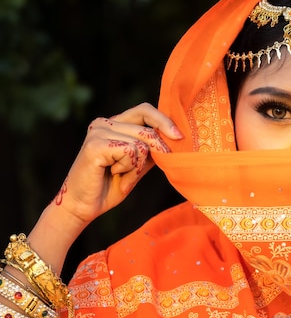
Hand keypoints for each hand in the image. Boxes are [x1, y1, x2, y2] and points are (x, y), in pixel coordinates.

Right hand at [54, 103, 182, 225]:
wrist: (84, 206)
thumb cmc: (110, 186)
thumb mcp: (138, 164)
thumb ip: (152, 149)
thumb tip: (176, 138)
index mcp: (114, 123)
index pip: (145, 110)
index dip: (164, 121)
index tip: (179, 137)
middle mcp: (104, 122)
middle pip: (147, 128)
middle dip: (154, 152)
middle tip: (140, 171)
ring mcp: (98, 131)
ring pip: (141, 144)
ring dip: (136, 166)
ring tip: (119, 174)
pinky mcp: (95, 145)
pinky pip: (130, 152)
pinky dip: (128, 169)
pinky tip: (113, 173)